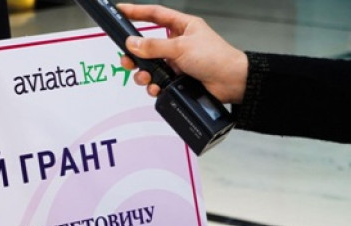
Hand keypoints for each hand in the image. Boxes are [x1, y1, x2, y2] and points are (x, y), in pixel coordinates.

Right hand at [116, 3, 247, 103]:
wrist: (231, 82)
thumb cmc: (215, 57)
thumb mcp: (181, 47)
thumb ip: (154, 46)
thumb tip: (132, 43)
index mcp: (182, 27)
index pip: (155, 15)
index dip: (137, 12)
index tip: (120, 11)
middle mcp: (178, 43)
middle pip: (147, 45)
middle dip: (135, 54)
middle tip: (126, 60)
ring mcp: (176, 61)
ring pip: (150, 66)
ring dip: (143, 74)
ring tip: (145, 78)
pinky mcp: (177, 78)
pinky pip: (157, 81)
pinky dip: (154, 86)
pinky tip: (156, 88)